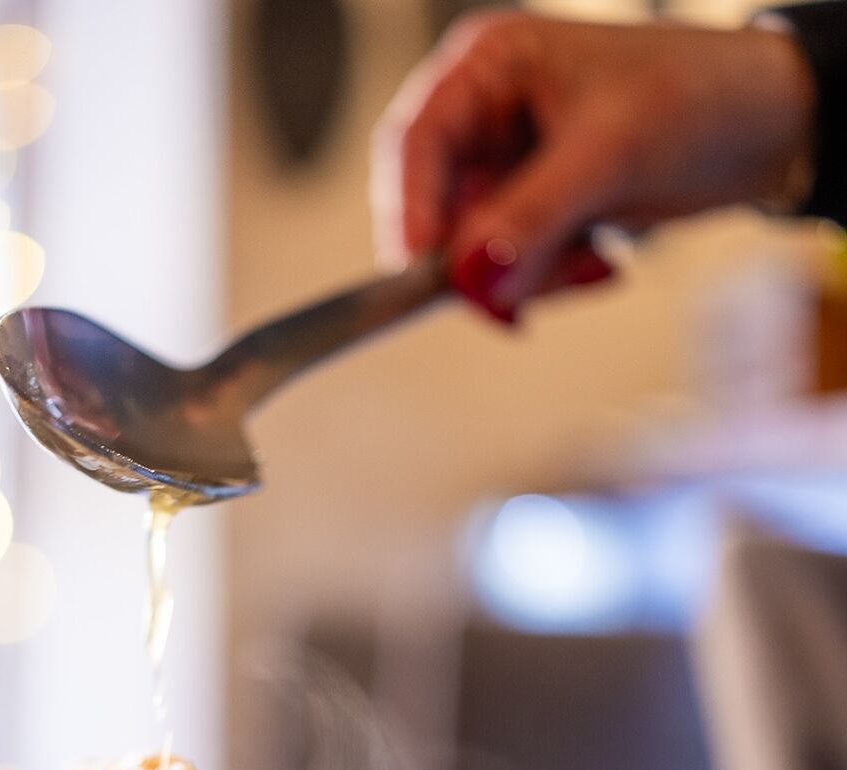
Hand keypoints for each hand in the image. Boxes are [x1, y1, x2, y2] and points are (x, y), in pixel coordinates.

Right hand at [372, 14, 815, 321]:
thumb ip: (529, 217)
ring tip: (590, 259)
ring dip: (526, 275)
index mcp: (488, 65)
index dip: (413, 213)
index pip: (416, 145)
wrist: (765, 126)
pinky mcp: (534, 209)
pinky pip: (509, 267)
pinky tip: (596, 259)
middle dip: (483, 258)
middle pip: (438, 210)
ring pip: (474, 251)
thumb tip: (468, 274)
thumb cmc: (698, 95)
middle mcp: (487, 114)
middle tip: (519, 295)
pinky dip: (547, 279)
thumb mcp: (608, 153)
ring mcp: (509, 167)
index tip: (429, 273)